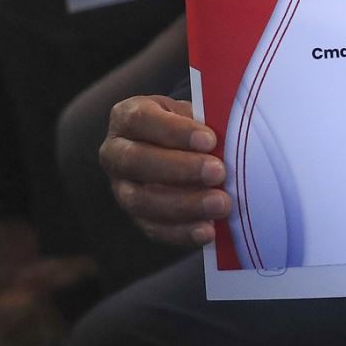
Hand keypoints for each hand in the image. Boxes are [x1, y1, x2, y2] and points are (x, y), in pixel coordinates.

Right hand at [101, 95, 228, 245]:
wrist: (175, 147)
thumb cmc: (186, 126)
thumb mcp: (191, 113)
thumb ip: (203, 122)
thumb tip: (229, 138)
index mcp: (127, 117)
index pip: (142, 119)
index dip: (175, 131)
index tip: (209, 140)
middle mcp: (115, 152)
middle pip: (136, 161)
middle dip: (180, 168)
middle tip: (218, 172)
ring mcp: (121, 188)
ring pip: (140, 200)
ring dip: (184, 204)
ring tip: (220, 204)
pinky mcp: (135, 217)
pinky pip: (152, 228)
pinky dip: (182, 232)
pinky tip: (208, 230)